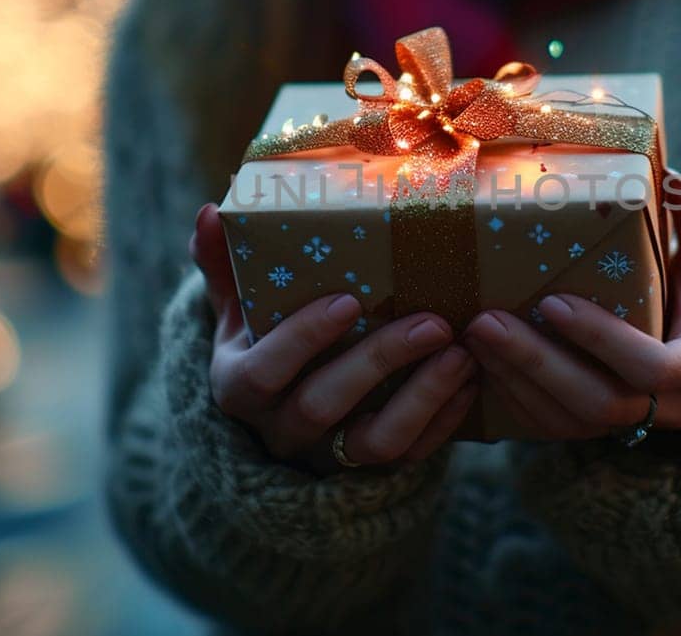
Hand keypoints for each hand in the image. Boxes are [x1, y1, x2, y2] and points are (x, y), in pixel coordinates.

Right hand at [191, 204, 478, 472]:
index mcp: (240, 386)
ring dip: (423, 398)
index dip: (303, 339)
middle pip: (324, 405)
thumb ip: (220, 265)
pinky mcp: (371, 468)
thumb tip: (208, 212)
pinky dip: (445, 420)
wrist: (279, 416)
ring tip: (460, 353)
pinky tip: (472, 379)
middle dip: (379, 362)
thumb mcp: (234, 309)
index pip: (263, 371)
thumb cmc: (261, 342)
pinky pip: (412, 455)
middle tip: (432, 321)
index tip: (348, 300)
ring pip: (376, 442)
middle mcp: (280, 427)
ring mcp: (328, 454)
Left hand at [463, 174, 680, 440]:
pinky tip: (475, 358)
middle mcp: (667, 406)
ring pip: (564, 421)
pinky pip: (543, 425)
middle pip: (601, 403)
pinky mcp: (588, 429)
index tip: (553, 302)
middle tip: (488, 321)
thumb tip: (670, 180)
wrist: (675, 335)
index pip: (657, 368)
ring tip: (472, 333)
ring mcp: (625, 424)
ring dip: (512, 377)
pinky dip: (506, 392)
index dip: (603, 341)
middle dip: (537, 363)